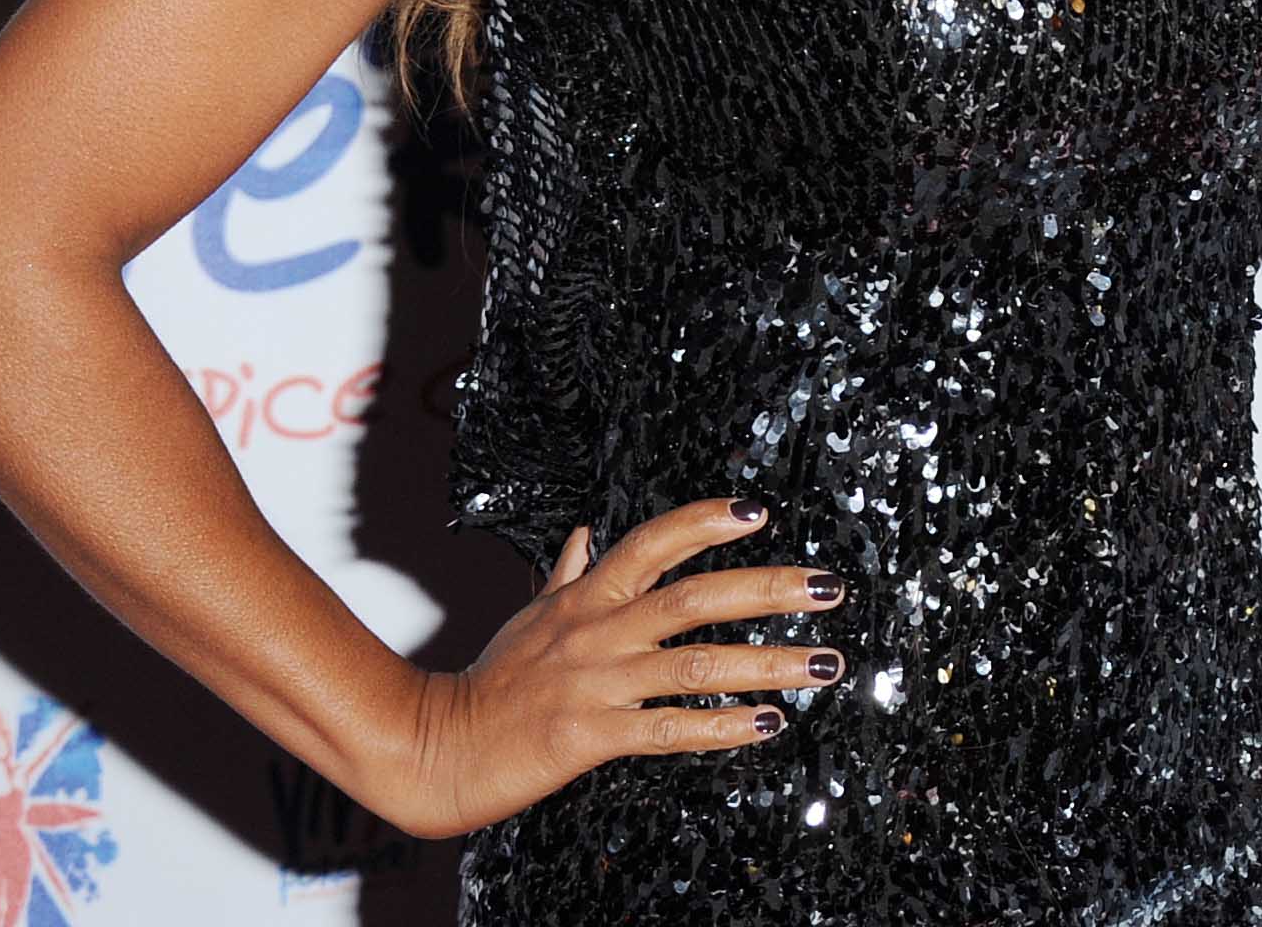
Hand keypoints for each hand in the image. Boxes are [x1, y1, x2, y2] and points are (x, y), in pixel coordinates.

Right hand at [372, 496, 845, 838]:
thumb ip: (567, 576)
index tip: (758, 512)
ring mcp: (596, 685)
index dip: (705, 522)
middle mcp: (597, 633)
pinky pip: (668, 729)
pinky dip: (721, 728)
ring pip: (698, 666)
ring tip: (825, 664)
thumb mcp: (528, 620)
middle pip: (695, 598)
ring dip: (769, 665)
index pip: (652, 543)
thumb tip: (585, 532)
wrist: (431, 748)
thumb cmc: (488, 684)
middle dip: (770, 590)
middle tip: (830, 588)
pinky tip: (766, 724)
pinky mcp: (590, 737)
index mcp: (586, 600)